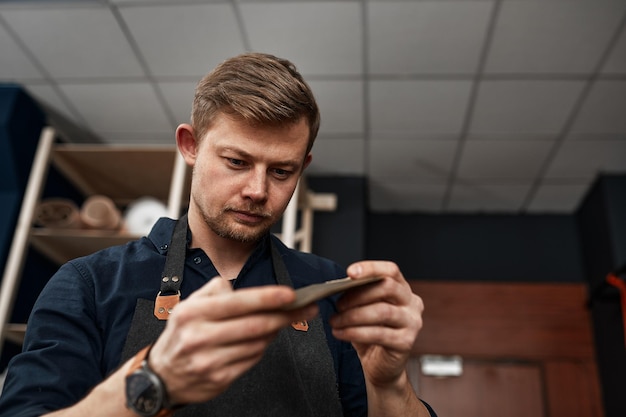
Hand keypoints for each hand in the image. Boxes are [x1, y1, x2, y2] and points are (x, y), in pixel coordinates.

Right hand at [147, 277, 318, 404]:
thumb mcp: (190, 305)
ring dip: (274, 332)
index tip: (290, 295)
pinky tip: (262, 340)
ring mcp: (209, 360)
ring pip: (257, 344)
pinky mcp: (219, 379)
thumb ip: (217, 291)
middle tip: (305, 309)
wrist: (161, 376)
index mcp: (193, 313)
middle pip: (254, 325)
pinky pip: (252, 360)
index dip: (268, 297)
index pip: (238, 302)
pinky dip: (262, 348)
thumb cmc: (182, 334)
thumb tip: (250, 292)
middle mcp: (199, 336)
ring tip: (280, 322)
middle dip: (285, 315)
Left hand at [329, 261, 423, 387]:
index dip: (371, 268)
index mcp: (403, 289)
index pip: (391, 271)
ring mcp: (412, 323)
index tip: (350, 272)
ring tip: (335, 321)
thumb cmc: (371, 333)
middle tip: (338, 304)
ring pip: (382, 311)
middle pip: (387, 287)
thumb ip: (358, 294)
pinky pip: (378, 334)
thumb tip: (339, 284)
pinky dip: (354, 332)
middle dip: (358, 295)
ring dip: (352, 315)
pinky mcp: (406, 342)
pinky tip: (340, 333)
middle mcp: (412, 303)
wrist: (381, 366)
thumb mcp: (364, 308)